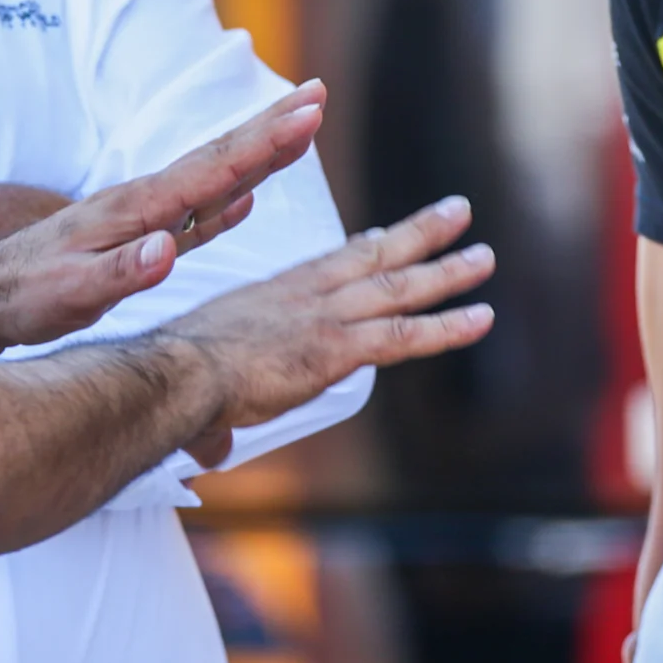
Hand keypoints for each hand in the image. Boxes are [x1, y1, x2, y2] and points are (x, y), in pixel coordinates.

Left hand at [0, 84, 326, 357]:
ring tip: (299, 127)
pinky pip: (196, 213)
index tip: (308, 109)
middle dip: (271, 127)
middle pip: (220, 158)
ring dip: (257, 154)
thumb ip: (120, 272)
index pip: (212, 169)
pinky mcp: (138, 239)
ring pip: (213, 179)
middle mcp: (144, 203)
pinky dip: (228, 199)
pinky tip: (247, 195)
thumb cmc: (24, 297)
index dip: (264, 142)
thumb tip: (167, 250)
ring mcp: (143, 218)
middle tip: (319, 93)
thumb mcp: (69, 294)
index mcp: (136, 210)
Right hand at [158, 196, 493, 463]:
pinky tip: (481, 319)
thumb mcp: (203, 384)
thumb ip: (218, 421)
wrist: (178, 373)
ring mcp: (326, 317)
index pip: (330, 263)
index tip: (386, 233)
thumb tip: (211, 450)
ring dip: (447, 271)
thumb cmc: (178, 378)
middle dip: (419, 234)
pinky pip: (404, 335)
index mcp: (275, 294)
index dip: (364, 248)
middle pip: (375, 255)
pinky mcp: (338, 348)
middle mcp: (307, 295)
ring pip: (400, 287)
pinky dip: (446, 327)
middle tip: (457, 212)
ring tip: (484, 257)